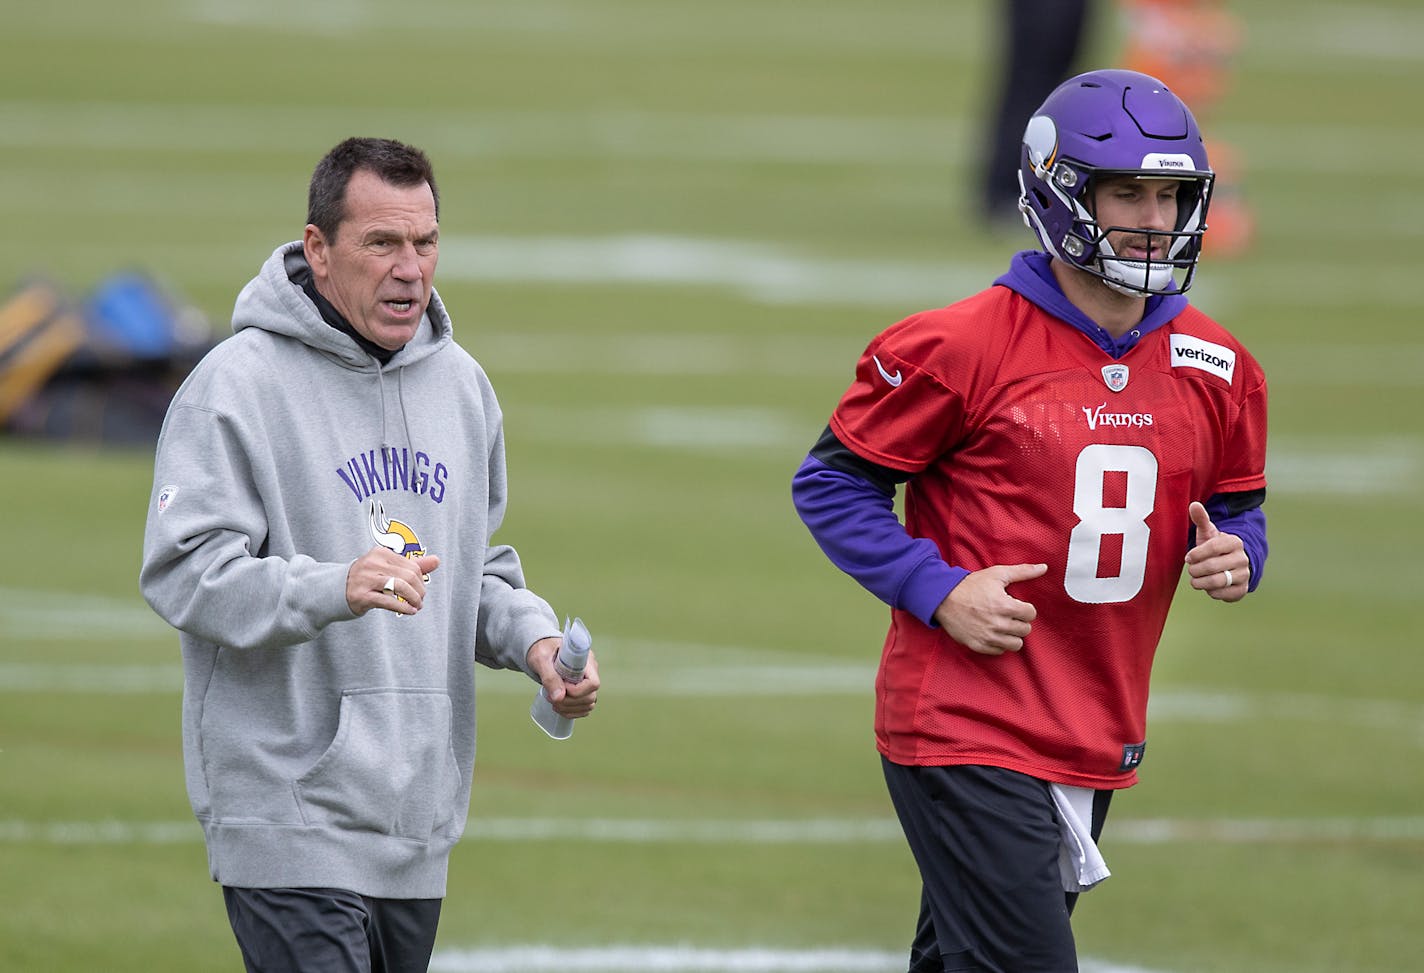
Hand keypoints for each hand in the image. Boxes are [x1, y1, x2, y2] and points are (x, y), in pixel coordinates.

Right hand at [346, 547, 440, 615]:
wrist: (337, 590)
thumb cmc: (368, 578)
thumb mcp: (389, 567)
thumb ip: (413, 564)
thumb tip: (437, 560)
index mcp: (381, 553)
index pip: (412, 566)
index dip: (421, 581)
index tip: (421, 590)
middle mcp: (372, 563)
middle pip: (409, 576)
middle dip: (419, 591)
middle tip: (420, 600)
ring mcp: (366, 579)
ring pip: (400, 587)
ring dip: (413, 599)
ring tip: (417, 606)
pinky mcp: (361, 596)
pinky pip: (388, 601)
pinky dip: (403, 607)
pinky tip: (410, 611)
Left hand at [527, 637, 599, 718]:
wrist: (542, 650)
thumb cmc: (542, 650)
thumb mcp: (542, 659)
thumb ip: (550, 677)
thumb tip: (559, 698)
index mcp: (586, 661)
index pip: (593, 683)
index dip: (578, 691)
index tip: (561, 686)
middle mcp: (590, 673)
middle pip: (591, 697)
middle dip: (569, 702)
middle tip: (550, 697)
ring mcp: (587, 683)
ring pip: (588, 705)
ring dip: (569, 709)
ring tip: (552, 702)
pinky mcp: (582, 691)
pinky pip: (584, 709)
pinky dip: (572, 712)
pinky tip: (559, 707)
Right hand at [932, 563, 1047, 654]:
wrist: (943, 599)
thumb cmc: (971, 585)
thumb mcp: (997, 574)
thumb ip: (1022, 571)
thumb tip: (1044, 567)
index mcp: (1005, 605)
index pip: (1031, 614)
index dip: (1025, 608)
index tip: (1016, 605)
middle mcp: (998, 624)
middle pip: (1025, 630)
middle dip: (1019, 621)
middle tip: (1009, 615)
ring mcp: (988, 637)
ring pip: (1016, 644)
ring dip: (1012, 635)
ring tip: (1004, 626)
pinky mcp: (979, 646)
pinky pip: (1000, 651)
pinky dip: (999, 643)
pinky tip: (993, 632)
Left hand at [1185, 501, 1247, 602]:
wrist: (1231, 564)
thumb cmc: (1215, 547)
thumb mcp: (1208, 533)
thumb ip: (1201, 519)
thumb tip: (1193, 504)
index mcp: (1234, 542)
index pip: (1213, 547)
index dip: (1196, 554)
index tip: (1188, 557)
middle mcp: (1243, 558)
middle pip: (1212, 566)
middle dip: (1196, 570)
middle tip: (1191, 569)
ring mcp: (1244, 575)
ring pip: (1217, 582)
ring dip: (1200, 582)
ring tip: (1195, 579)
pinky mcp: (1242, 589)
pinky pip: (1223, 594)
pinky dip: (1211, 592)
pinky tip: (1208, 586)